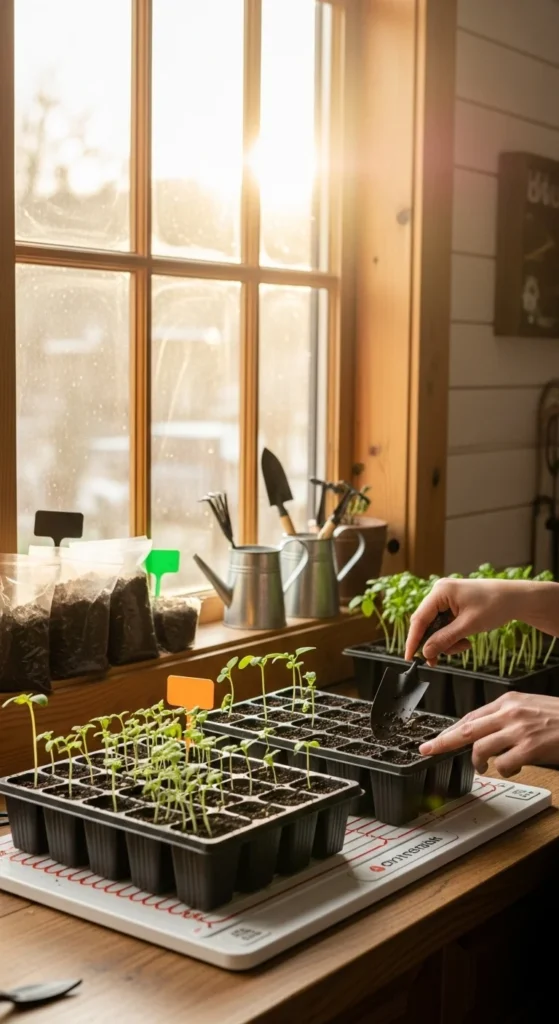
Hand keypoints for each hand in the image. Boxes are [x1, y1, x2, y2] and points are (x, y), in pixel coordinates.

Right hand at [404, 578, 525, 664]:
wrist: (516, 598)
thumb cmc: (495, 605)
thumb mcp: (468, 626)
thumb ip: (444, 639)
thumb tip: (425, 652)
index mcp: (440, 592)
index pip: (419, 619)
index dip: (413, 640)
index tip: (410, 658)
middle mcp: (440, 593)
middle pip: (426, 624)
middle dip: (434, 643)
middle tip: (436, 661)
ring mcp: (446, 598)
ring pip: (436, 627)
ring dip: (446, 641)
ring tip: (464, 646)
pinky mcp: (453, 604)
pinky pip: (445, 624)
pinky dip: (452, 636)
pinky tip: (466, 640)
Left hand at [419, 691, 558, 776]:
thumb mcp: (530, 708)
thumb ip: (507, 718)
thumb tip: (485, 733)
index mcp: (508, 701)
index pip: (470, 716)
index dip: (450, 730)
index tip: (435, 739)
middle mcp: (510, 713)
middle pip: (466, 729)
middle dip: (444, 742)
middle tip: (429, 750)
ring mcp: (519, 730)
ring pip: (481, 748)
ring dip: (479, 762)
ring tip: (486, 767)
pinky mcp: (530, 747)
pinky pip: (503, 764)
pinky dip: (504, 770)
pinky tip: (513, 768)